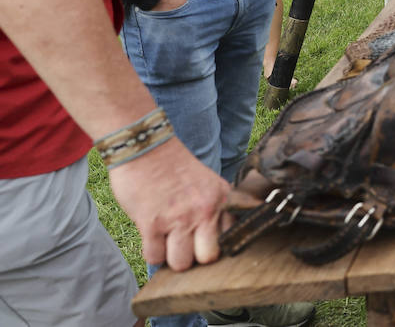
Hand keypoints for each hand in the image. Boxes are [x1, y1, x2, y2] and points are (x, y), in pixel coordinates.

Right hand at [107, 138, 230, 270]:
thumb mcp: (208, 183)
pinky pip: (154, 257)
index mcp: (222, 200)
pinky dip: (152, 252)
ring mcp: (179, 218)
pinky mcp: (152, 223)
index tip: (203, 244)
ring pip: (180, 263)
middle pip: (207, 258)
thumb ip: (215, 208)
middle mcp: (205, 210)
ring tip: (166, 243)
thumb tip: (214, 241)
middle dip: (194, 258)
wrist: (147, 147)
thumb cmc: (175, 168)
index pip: (230, 240)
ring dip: (170, 258)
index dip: (214, 246)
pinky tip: (151, 238)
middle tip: (183, 247)